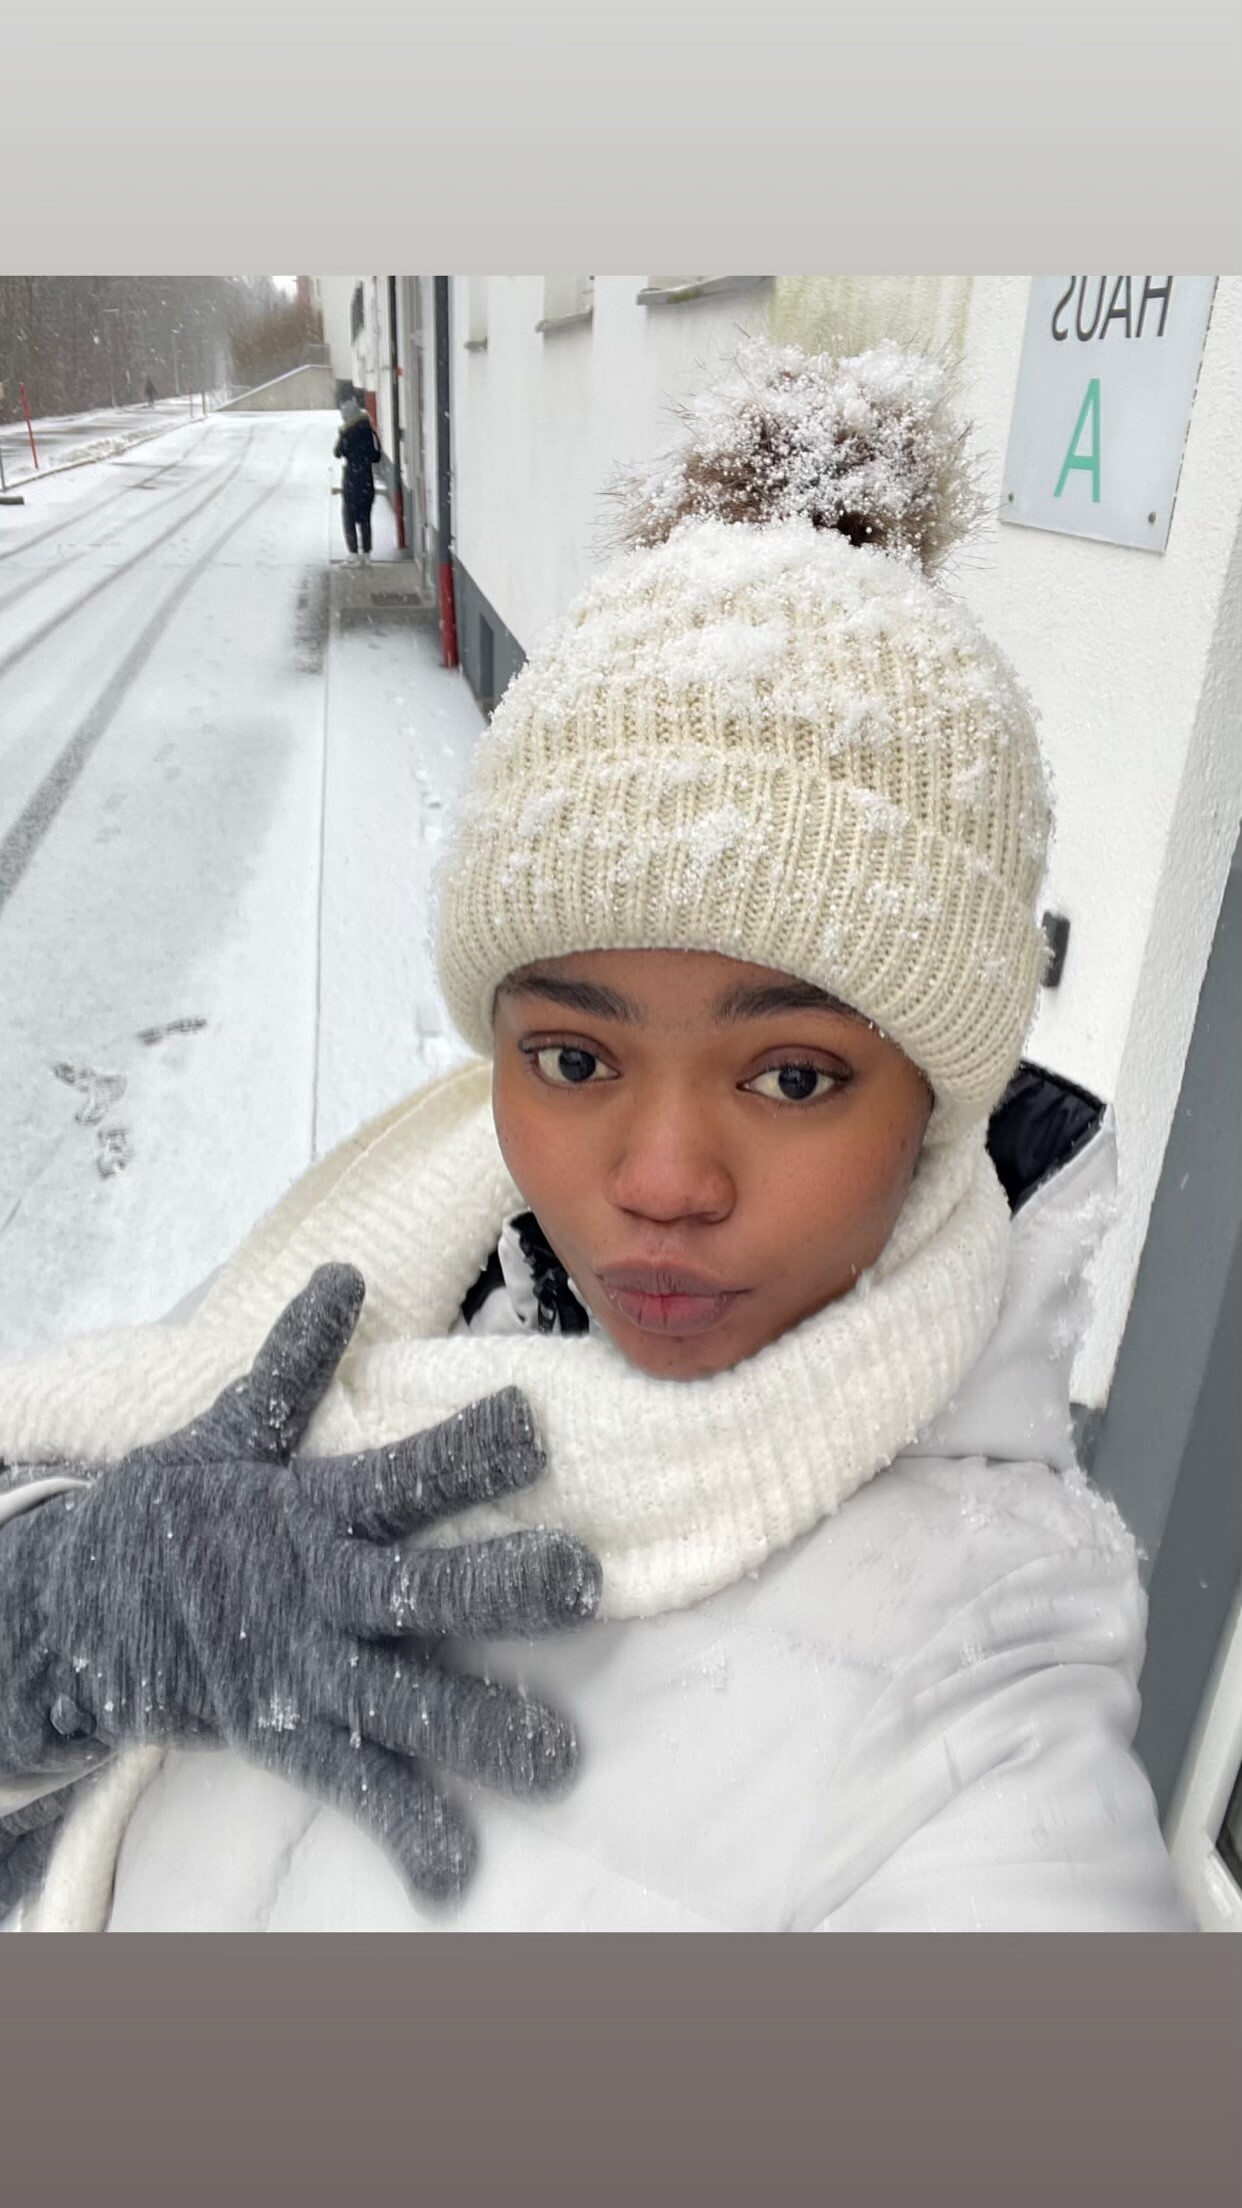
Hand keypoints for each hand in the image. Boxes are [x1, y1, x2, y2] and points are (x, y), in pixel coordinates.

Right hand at [0, 1265, 600, 1901]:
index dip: (466, 1450)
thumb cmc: (167, 1515)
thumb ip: (287, 1369)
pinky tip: (453, 1871)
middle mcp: (319, 1592)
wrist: (70, 1611)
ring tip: (559, 1762)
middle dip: (500, 1588)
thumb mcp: (219, 1434)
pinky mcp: (284, 1733)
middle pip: (422, 1591)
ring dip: (482, 1729)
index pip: (403, 1474)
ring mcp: (305, 1670)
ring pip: (403, 1703)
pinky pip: (350, 1785)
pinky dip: (401, 1825)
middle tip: (580, 1579)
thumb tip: (341, 1278)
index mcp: (309, 1510)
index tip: (533, 1425)